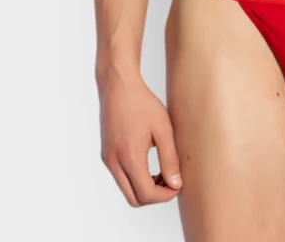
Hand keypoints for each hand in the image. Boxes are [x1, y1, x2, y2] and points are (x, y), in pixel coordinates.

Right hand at [98, 71, 182, 206]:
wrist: (118, 86)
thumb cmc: (142, 103)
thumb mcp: (163, 129)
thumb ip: (170, 158)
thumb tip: (176, 184)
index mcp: (129, 157)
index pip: (146, 194)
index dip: (165, 195)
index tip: (178, 185)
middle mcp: (114, 162)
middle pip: (134, 199)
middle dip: (155, 196)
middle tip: (171, 181)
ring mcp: (108, 159)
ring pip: (126, 189)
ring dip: (144, 187)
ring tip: (163, 171)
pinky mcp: (106, 154)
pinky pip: (121, 177)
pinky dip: (135, 178)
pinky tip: (149, 162)